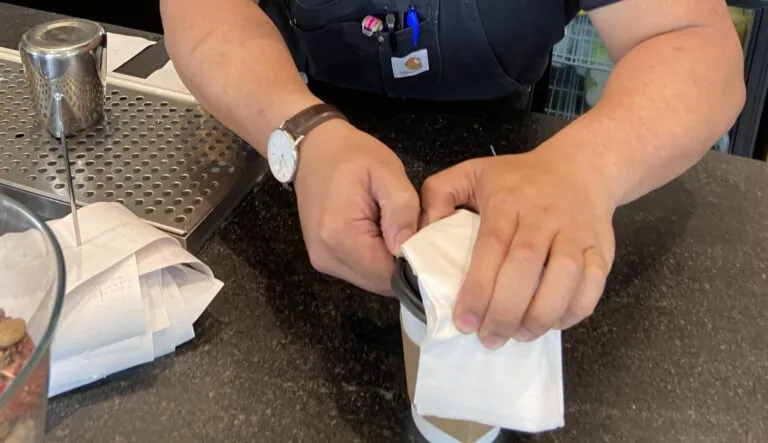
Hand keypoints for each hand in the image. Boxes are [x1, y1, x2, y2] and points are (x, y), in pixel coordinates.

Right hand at [294, 119, 418, 294]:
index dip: (412, 263)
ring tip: (393, 229)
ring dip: (387, 262)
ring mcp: (322, 260)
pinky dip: (374, 258)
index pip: (388, 275)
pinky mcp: (323, 258)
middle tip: (410, 231)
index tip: (423, 239)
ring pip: (370, 279)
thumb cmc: (351, 155)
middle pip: (379, 282)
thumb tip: (407, 249)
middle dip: (400, 264)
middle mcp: (327, 257)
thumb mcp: (387, 172)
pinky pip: (359, 270)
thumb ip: (402, 211)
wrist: (313, 149)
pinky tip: (379, 234)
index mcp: (341, 237)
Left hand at [421, 146, 616, 347]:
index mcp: (508, 200)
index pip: (492, 247)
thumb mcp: (471, 172)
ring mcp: (576, 233)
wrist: (581, 167)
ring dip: (541, 315)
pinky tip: (551, 324)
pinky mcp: (602, 249)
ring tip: (519, 336)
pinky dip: (574, 311)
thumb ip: (439, 196)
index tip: (464, 320)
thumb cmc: (519, 178)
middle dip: (505, 311)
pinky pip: (594, 285)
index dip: (478, 288)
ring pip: (565, 277)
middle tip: (488, 338)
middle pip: (527, 266)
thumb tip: (422, 233)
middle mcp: (544, 216)